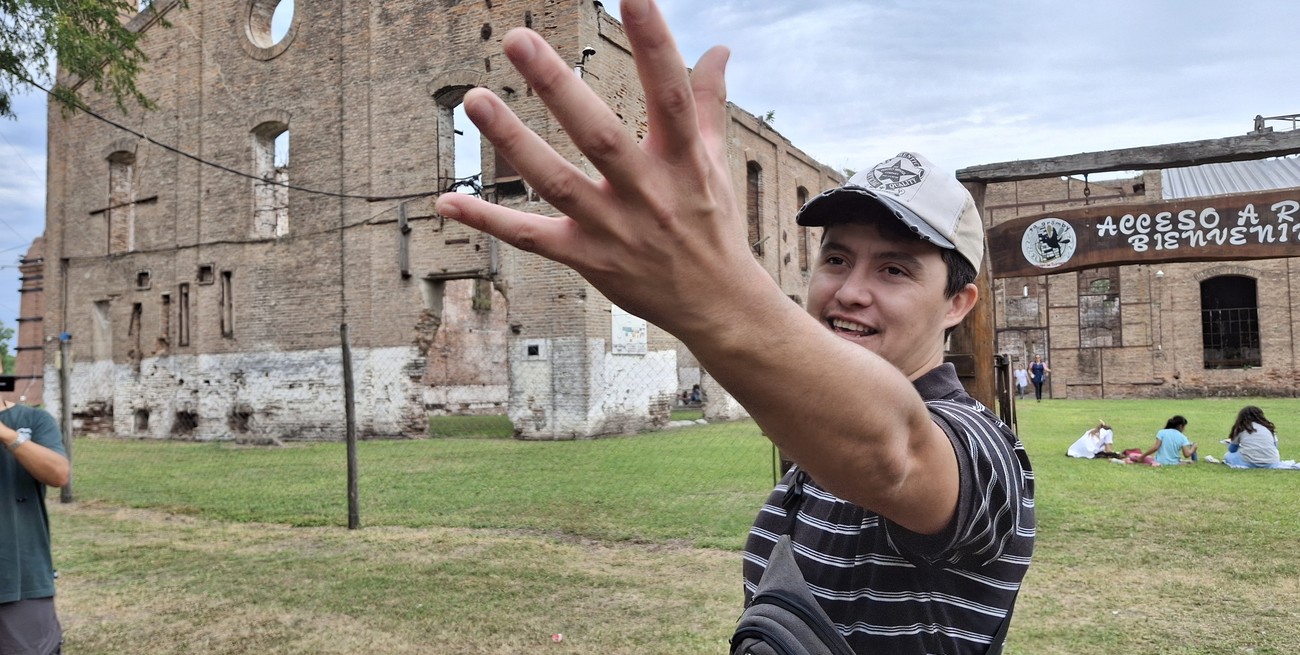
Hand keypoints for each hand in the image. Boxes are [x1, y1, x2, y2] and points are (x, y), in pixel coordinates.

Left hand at [434, 0, 771, 339]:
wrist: (717, 305)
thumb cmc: (714, 226)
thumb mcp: (715, 163)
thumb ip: (707, 102)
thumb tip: (717, 48)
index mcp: (684, 160)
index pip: (671, 95)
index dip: (655, 44)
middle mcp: (648, 193)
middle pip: (600, 136)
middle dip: (558, 87)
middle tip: (518, 38)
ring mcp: (614, 228)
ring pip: (557, 183)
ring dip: (513, 143)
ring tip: (475, 100)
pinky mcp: (588, 259)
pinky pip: (531, 238)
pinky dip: (488, 222)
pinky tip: (447, 201)